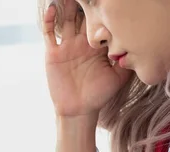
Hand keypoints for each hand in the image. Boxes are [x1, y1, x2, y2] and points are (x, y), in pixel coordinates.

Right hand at [44, 0, 131, 117]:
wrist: (79, 109)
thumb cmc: (99, 94)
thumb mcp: (119, 76)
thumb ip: (125, 60)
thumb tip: (133, 42)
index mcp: (97, 45)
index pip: (99, 22)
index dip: (101, 10)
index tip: (105, 0)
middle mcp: (81, 43)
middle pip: (82, 17)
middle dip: (85, 4)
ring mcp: (66, 46)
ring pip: (66, 20)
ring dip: (67, 6)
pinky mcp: (53, 53)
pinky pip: (49, 34)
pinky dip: (49, 20)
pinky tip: (53, 8)